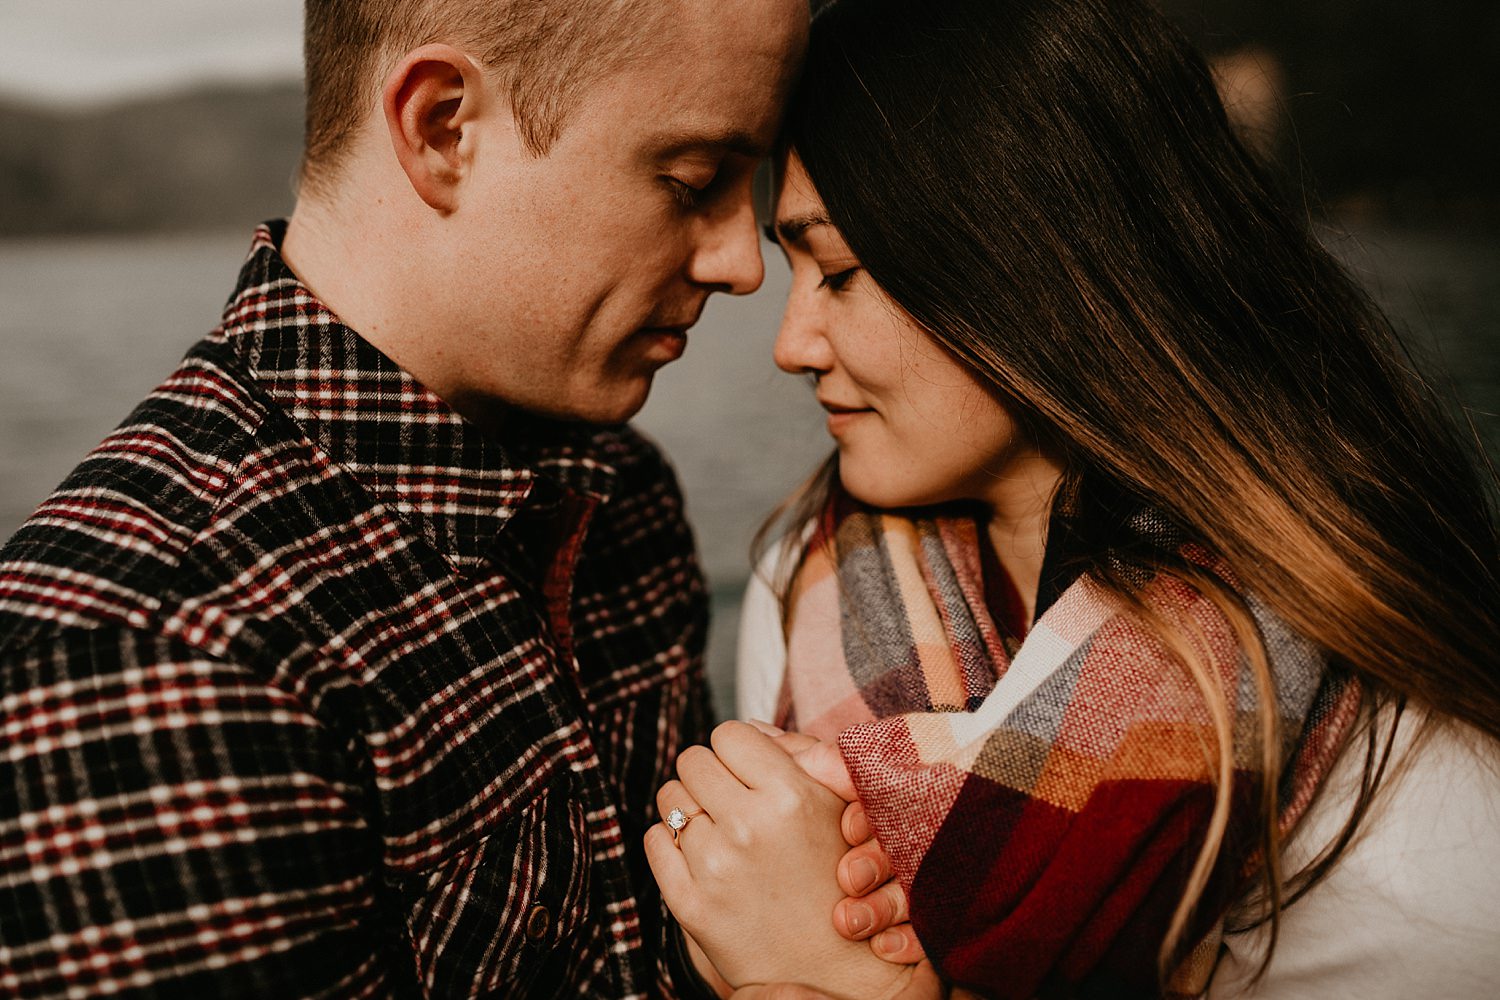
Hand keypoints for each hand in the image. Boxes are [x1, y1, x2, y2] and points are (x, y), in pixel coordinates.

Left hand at [646, 722, 916, 998]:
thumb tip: (749, 727)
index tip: (748, 771)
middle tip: (731, 800)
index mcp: (790, 796)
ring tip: (721, 832)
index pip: (729, 733)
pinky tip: (703, 857)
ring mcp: (715, 868)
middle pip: (691, 760)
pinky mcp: (690, 905)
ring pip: (669, 797)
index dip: (737, 750)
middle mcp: (749, 828)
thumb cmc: (838, 878)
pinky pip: (654, 840)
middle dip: (709, 776)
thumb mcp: (837, 808)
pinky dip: (671, 843)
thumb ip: (797, 755)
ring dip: (690, 808)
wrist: (832, 971)